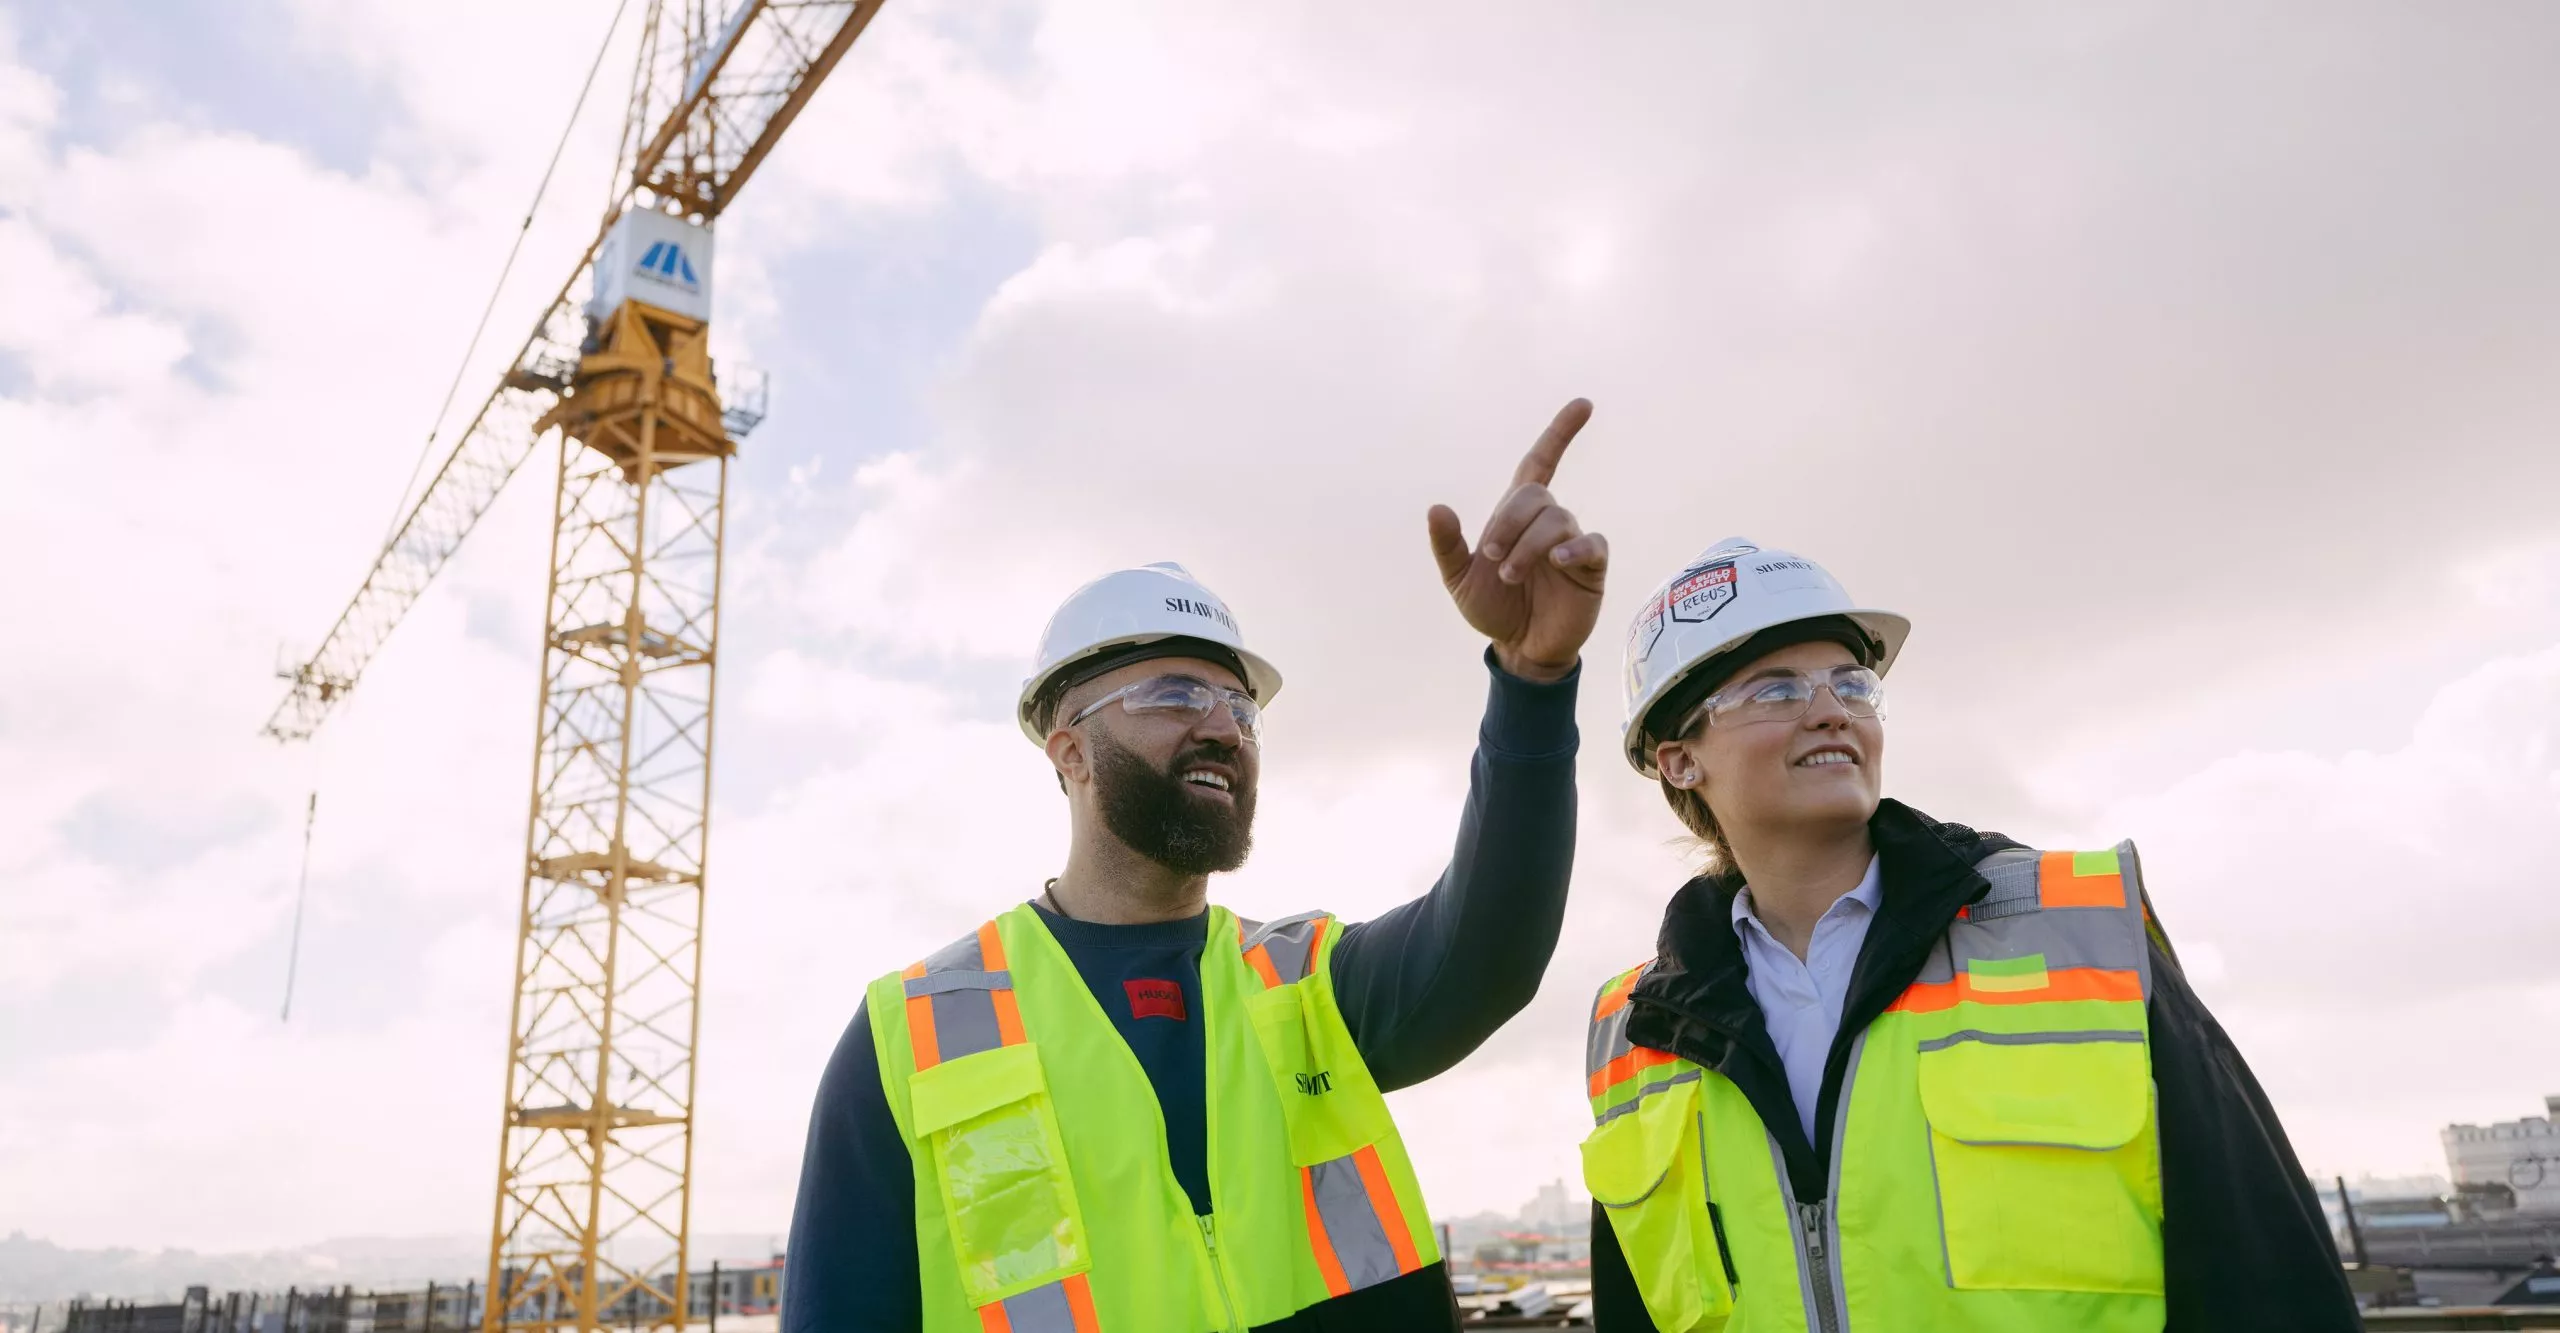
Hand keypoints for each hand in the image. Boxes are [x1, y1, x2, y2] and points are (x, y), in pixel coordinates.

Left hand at [1427, 398, 1608, 682]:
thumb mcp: (1459, 579)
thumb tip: (1436, 507)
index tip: (1584, 405)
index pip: (1541, 461)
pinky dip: (1572, 548)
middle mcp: (1547, 521)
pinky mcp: (1591, 567)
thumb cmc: (1493, 608)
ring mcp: (1572, 542)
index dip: (1560, 433)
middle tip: (1493, 557)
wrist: (1518, 648)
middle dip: (1509, 522)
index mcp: (1516, 515)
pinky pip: (1590, 544)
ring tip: (1510, 575)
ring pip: (1557, 520)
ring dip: (1528, 545)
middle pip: (1535, 495)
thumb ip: (1447, 545)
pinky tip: (1556, 563)